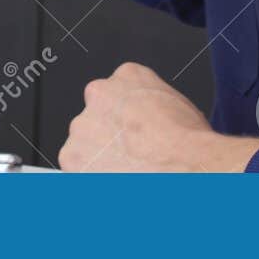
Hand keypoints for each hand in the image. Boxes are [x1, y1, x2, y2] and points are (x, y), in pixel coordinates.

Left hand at [58, 62, 258, 171]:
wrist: (182, 167)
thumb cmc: (186, 142)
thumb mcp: (176, 104)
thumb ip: (150, 104)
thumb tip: (151, 120)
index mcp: (128, 76)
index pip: (116, 92)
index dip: (124, 118)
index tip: (130, 131)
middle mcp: (99, 94)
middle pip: (95, 117)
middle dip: (108, 137)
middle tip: (129, 155)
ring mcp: (82, 125)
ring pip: (83, 144)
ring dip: (98, 158)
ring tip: (126, 172)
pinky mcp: (71, 156)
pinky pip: (76, 170)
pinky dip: (91, 179)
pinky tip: (116, 183)